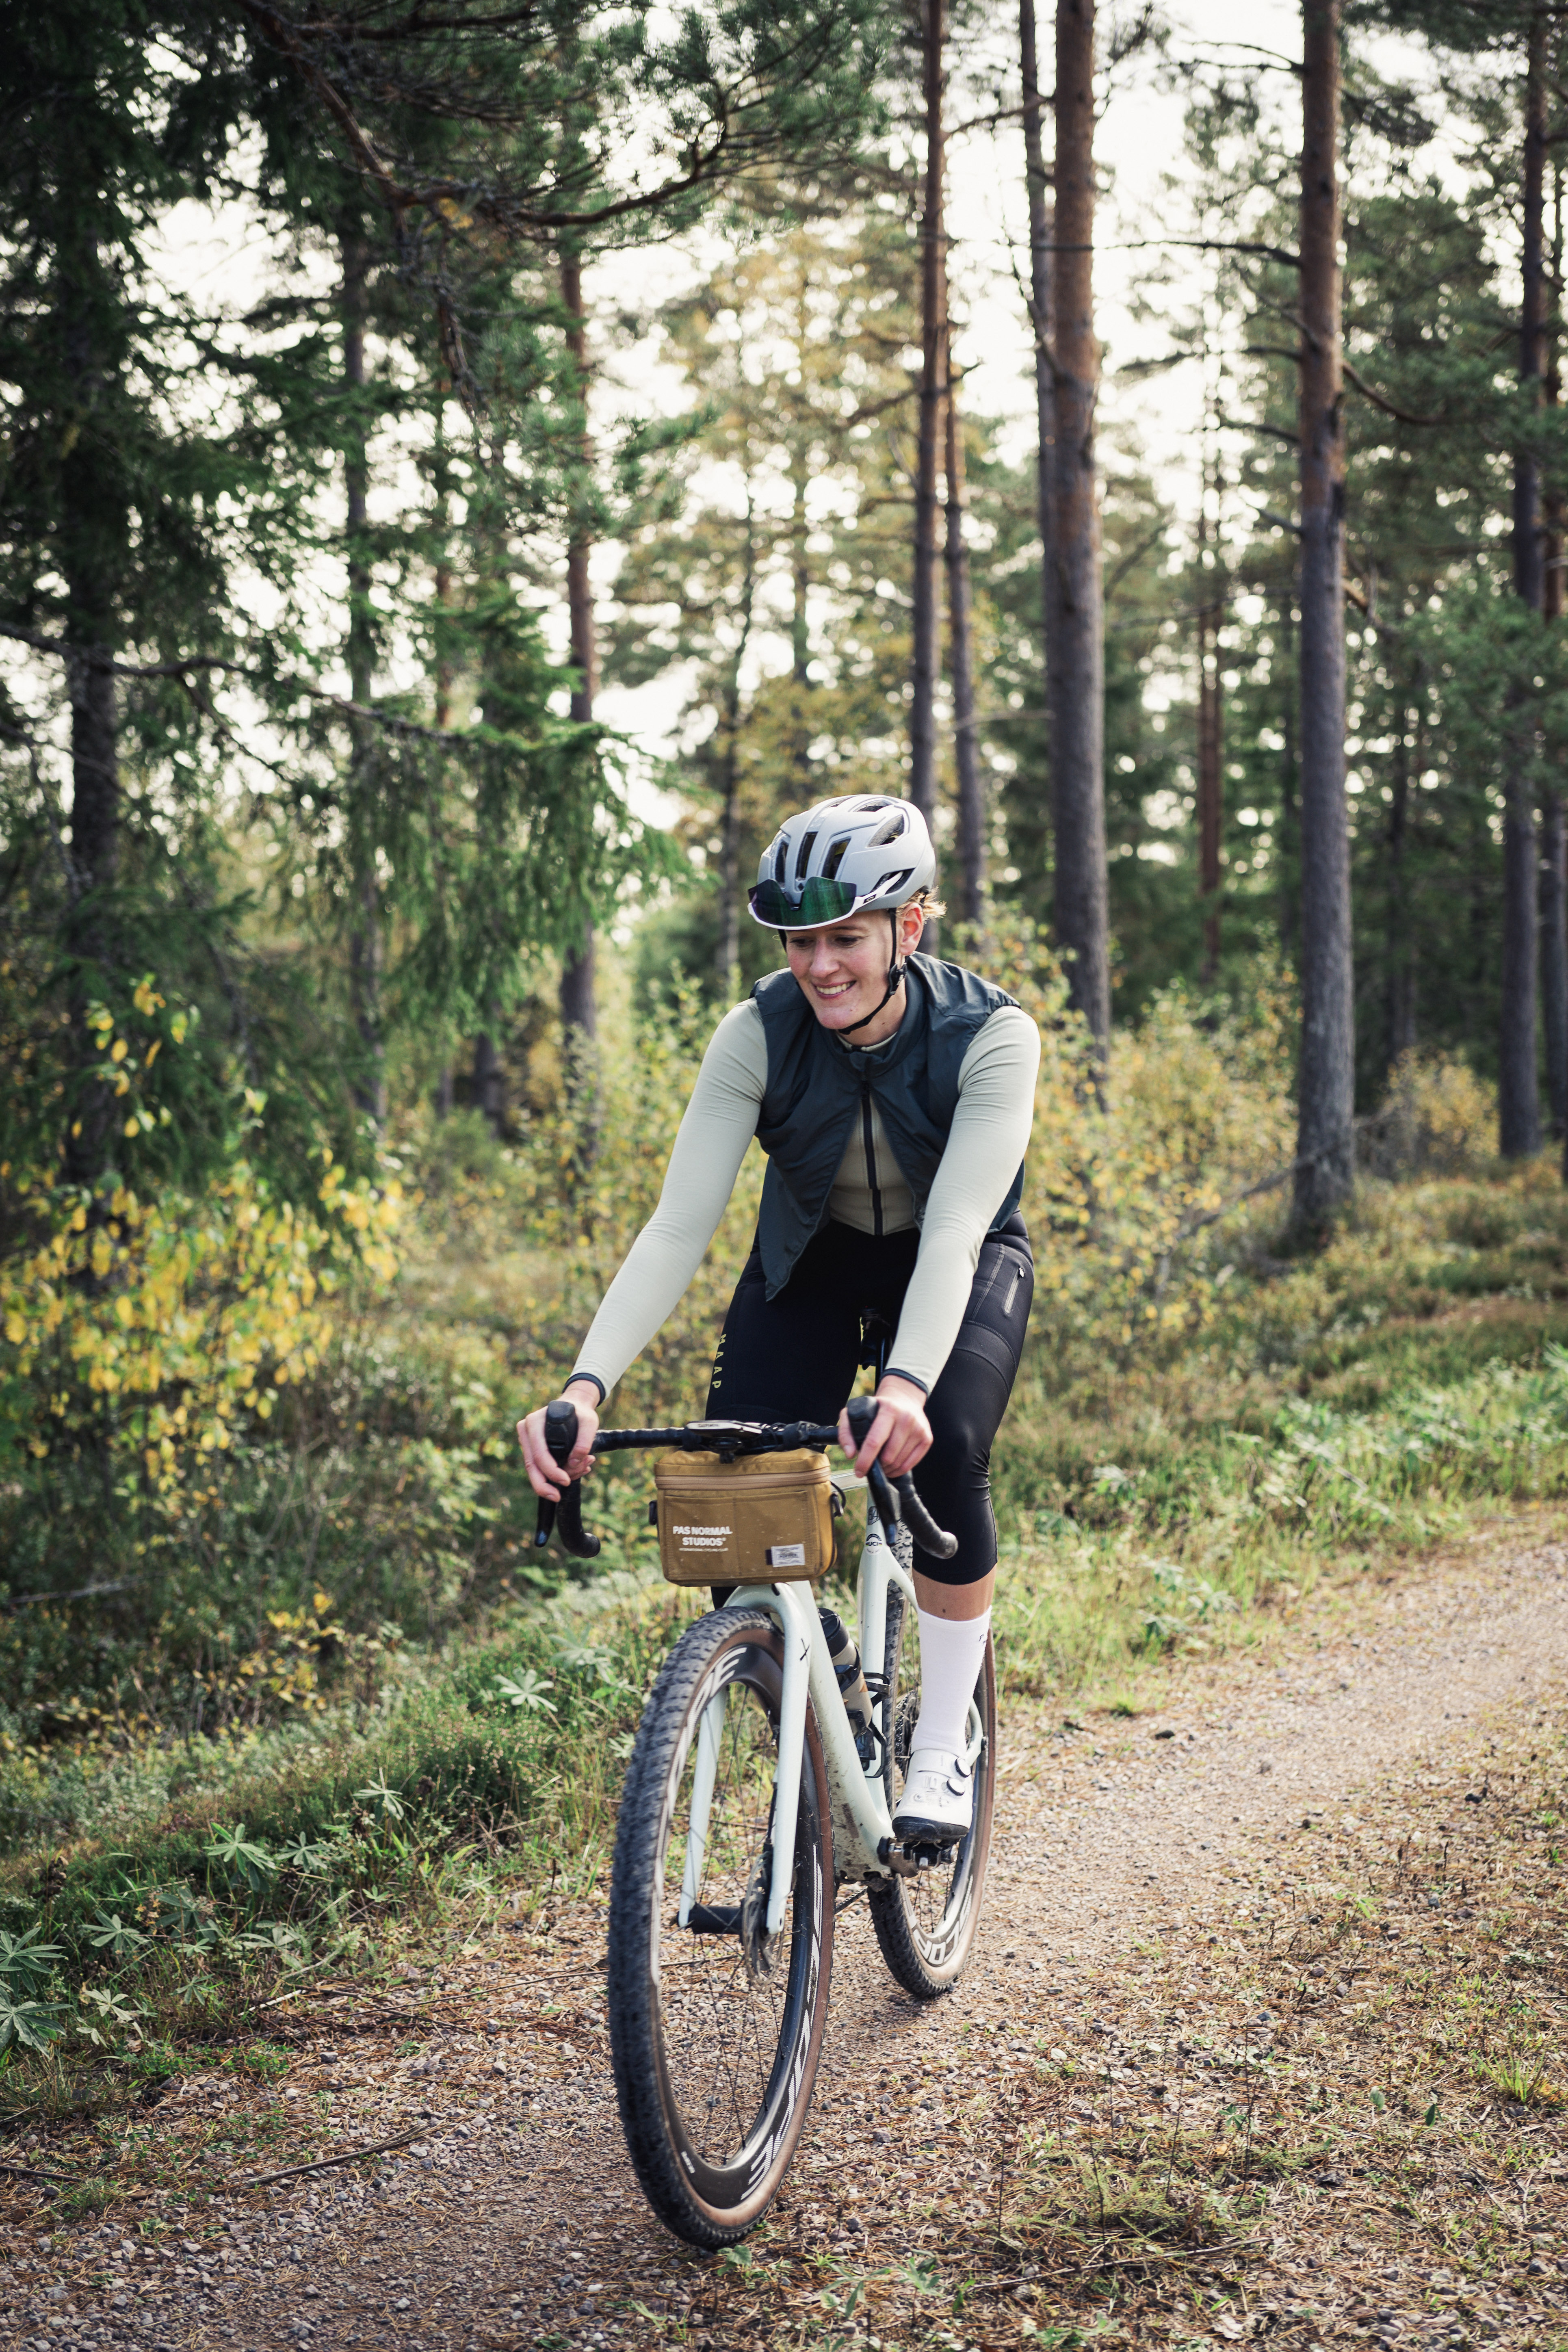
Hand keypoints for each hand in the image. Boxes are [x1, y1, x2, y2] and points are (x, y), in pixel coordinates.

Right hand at [517, 1382, 600, 1499]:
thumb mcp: (589, 1422)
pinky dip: (557, 1473)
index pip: (539, 1453)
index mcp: (534, 1422)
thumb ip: (584, 1441)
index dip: (551, 1471)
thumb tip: (575, 1463)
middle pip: (531, 1465)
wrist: (575, 1405)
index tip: (566, 1481)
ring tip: (582, 1470)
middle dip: (543, 1485)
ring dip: (556, 1477)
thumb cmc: (580, 1412)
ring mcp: (527, 1441)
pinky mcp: (532, 1449)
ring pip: (536, 1469)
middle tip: (556, 1497)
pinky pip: (541, 1467)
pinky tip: (576, 1471)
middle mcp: (526, 1431)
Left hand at [838, 1374, 931, 1479]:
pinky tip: (891, 1466)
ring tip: (880, 1464)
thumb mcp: (856, 1411)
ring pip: (899, 1463)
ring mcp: (919, 1429)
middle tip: (870, 1464)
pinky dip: (898, 1470)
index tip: (859, 1471)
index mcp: (888, 1410)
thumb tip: (850, 1454)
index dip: (865, 1460)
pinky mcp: (927, 1438)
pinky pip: (911, 1465)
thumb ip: (846, 1432)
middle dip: (876, 1466)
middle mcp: (906, 1418)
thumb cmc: (877, 1408)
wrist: (905, 1398)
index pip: (875, 1441)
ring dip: (887, 1469)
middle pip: (888, 1456)